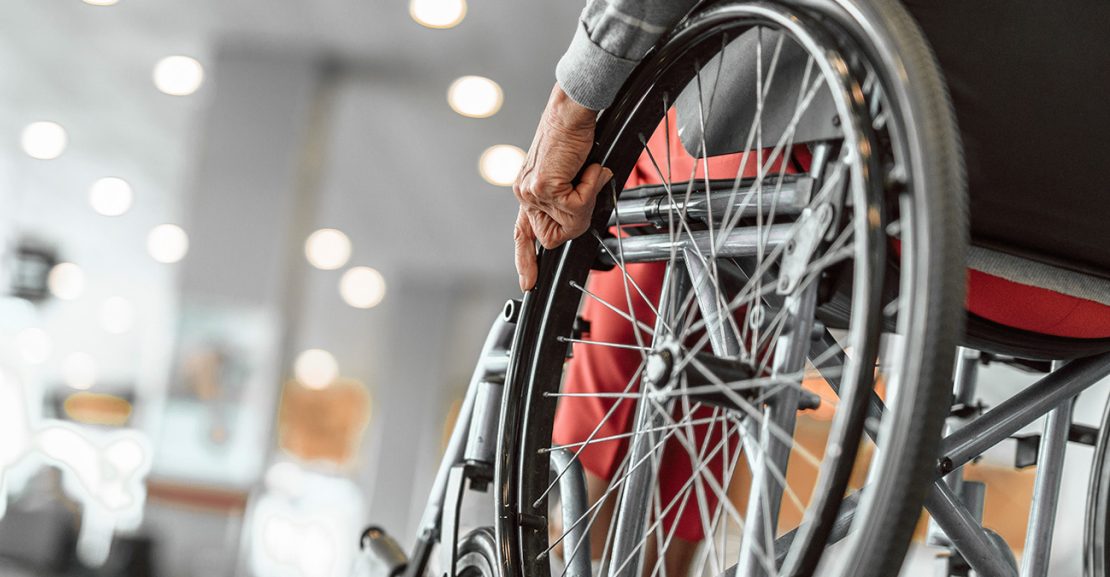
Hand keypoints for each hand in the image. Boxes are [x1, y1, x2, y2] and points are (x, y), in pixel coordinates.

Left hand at [514, 84, 613, 291]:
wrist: (572, 111)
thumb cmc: (574, 136)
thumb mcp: (569, 174)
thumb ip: (568, 199)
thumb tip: (579, 218)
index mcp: (527, 191)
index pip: (522, 234)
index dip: (526, 260)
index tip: (528, 283)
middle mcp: (524, 193)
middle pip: (554, 237)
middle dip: (578, 220)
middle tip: (588, 189)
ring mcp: (532, 191)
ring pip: (569, 223)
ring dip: (588, 200)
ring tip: (588, 172)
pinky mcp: (545, 186)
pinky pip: (576, 207)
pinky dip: (590, 188)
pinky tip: (588, 167)